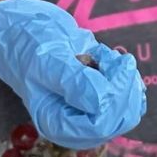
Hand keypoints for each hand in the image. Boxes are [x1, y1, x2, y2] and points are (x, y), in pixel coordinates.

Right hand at [0, 0, 147, 146]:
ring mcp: (90, 113)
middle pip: (118, 120)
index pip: (99, 126)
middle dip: (124, 87)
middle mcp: (75, 124)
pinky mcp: (102, 100)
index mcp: (57, 122)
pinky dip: (128, 76)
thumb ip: (73, 81)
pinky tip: (112, 59)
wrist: (27, 30)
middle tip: (113, 58)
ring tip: (105, 56)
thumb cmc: (30, 44)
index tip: (121, 65)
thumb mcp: (47, 59)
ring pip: (129, 107)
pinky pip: (130, 97)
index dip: (115, 99)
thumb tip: (104, 101)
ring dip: (125, 79)